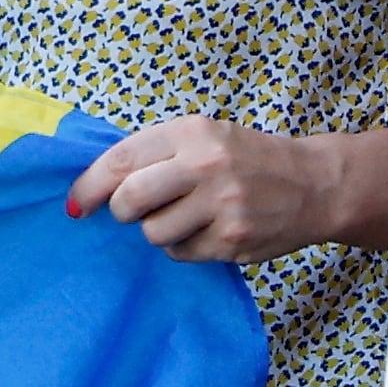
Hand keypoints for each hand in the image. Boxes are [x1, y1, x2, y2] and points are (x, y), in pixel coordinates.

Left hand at [67, 116, 331, 261]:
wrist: (313, 184)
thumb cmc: (245, 159)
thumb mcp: (203, 137)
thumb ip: (155, 154)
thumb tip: (92, 186)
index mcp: (192, 132)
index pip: (122, 160)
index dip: (89, 185)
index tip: (74, 204)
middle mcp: (206, 166)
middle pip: (129, 201)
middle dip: (120, 212)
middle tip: (131, 212)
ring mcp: (222, 206)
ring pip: (153, 234)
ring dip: (158, 230)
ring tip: (184, 216)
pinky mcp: (233, 241)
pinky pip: (181, 254)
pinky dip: (184, 247)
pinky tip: (206, 230)